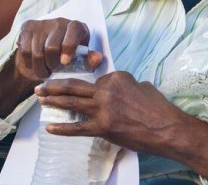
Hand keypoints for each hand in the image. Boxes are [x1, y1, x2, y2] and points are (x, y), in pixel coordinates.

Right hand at [15, 18, 101, 82]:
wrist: (45, 54)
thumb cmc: (68, 57)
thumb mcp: (81, 60)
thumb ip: (89, 60)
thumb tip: (98, 58)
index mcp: (77, 27)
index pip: (73, 30)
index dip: (69, 48)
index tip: (65, 62)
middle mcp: (60, 21)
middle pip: (52, 46)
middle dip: (52, 64)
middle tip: (53, 71)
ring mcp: (42, 23)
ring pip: (37, 51)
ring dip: (40, 68)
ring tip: (45, 72)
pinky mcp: (27, 27)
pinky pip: (25, 50)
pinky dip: (29, 63)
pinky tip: (35, 66)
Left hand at [35, 72, 186, 154]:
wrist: (166, 129)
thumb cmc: (159, 108)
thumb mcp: (144, 87)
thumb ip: (129, 86)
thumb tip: (122, 92)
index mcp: (118, 78)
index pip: (99, 79)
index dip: (96, 87)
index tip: (95, 92)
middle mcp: (107, 90)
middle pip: (76, 86)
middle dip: (55, 86)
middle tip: (41, 86)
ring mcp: (103, 109)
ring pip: (73, 102)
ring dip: (53, 100)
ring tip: (40, 99)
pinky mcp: (102, 127)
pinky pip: (78, 127)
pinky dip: (62, 128)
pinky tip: (50, 127)